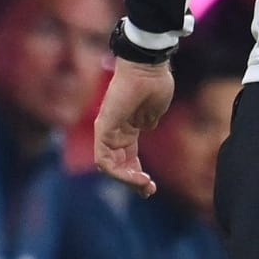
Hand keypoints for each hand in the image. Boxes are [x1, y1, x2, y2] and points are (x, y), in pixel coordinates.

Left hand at [94, 59, 174, 197]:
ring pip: (109, 166)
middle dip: (133, 181)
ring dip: (127, 179)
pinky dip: (118, 172)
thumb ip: (149, 122)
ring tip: (145, 185)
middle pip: (118, 165)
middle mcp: (114, 131)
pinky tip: (136, 176)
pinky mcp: (103, 129)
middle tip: (149, 191)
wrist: (149, 68)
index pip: (128, 158)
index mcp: (128, 128)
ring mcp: (107, 130)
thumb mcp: (155, 110)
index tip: (152, 185)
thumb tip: (147, 128)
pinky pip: (103, 158)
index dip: (138, 174)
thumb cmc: (155, 84)